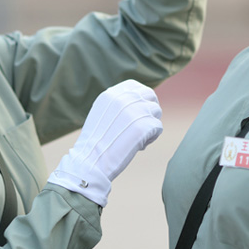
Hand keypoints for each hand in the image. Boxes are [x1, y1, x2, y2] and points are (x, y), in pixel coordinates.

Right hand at [48, 80, 162, 205]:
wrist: (90, 162)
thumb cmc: (95, 143)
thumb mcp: (101, 114)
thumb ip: (117, 104)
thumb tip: (138, 99)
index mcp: (111, 94)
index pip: (136, 86)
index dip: (141, 97)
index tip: (140, 110)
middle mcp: (124, 98)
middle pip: (150, 96)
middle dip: (149, 110)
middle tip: (142, 125)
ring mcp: (136, 111)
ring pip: (156, 111)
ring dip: (150, 125)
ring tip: (137, 138)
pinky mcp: (145, 126)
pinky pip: (158, 127)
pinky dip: (152, 138)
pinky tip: (139, 146)